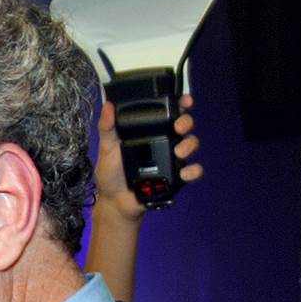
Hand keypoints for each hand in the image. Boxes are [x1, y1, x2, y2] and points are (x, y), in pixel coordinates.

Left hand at [95, 94, 202, 220]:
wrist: (115, 201)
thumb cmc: (111, 173)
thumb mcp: (107, 148)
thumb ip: (107, 128)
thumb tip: (108, 106)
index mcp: (148, 132)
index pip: (167, 113)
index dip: (179, 104)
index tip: (184, 99)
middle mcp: (163, 142)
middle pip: (183, 126)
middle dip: (186, 122)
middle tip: (178, 126)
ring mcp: (171, 159)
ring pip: (191, 145)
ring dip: (190, 145)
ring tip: (179, 152)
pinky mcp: (175, 177)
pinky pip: (192, 171)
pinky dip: (193, 171)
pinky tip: (184, 173)